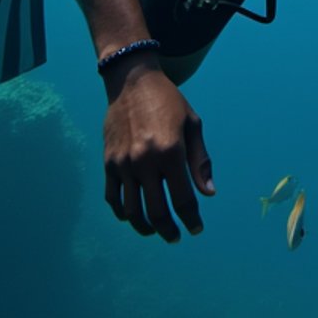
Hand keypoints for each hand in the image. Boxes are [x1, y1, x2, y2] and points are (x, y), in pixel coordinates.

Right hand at [101, 59, 213, 240]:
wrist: (132, 81)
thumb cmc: (168, 102)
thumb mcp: (192, 125)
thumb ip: (200, 161)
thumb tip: (208, 193)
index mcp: (170, 152)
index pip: (183, 199)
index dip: (191, 220)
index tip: (196, 229)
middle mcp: (145, 161)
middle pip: (156, 212)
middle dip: (169, 230)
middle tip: (177, 236)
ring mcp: (123, 164)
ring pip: (132, 211)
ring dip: (146, 227)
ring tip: (157, 230)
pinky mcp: (108, 163)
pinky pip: (113, 198)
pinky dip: (123, 213)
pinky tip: (134, 215)